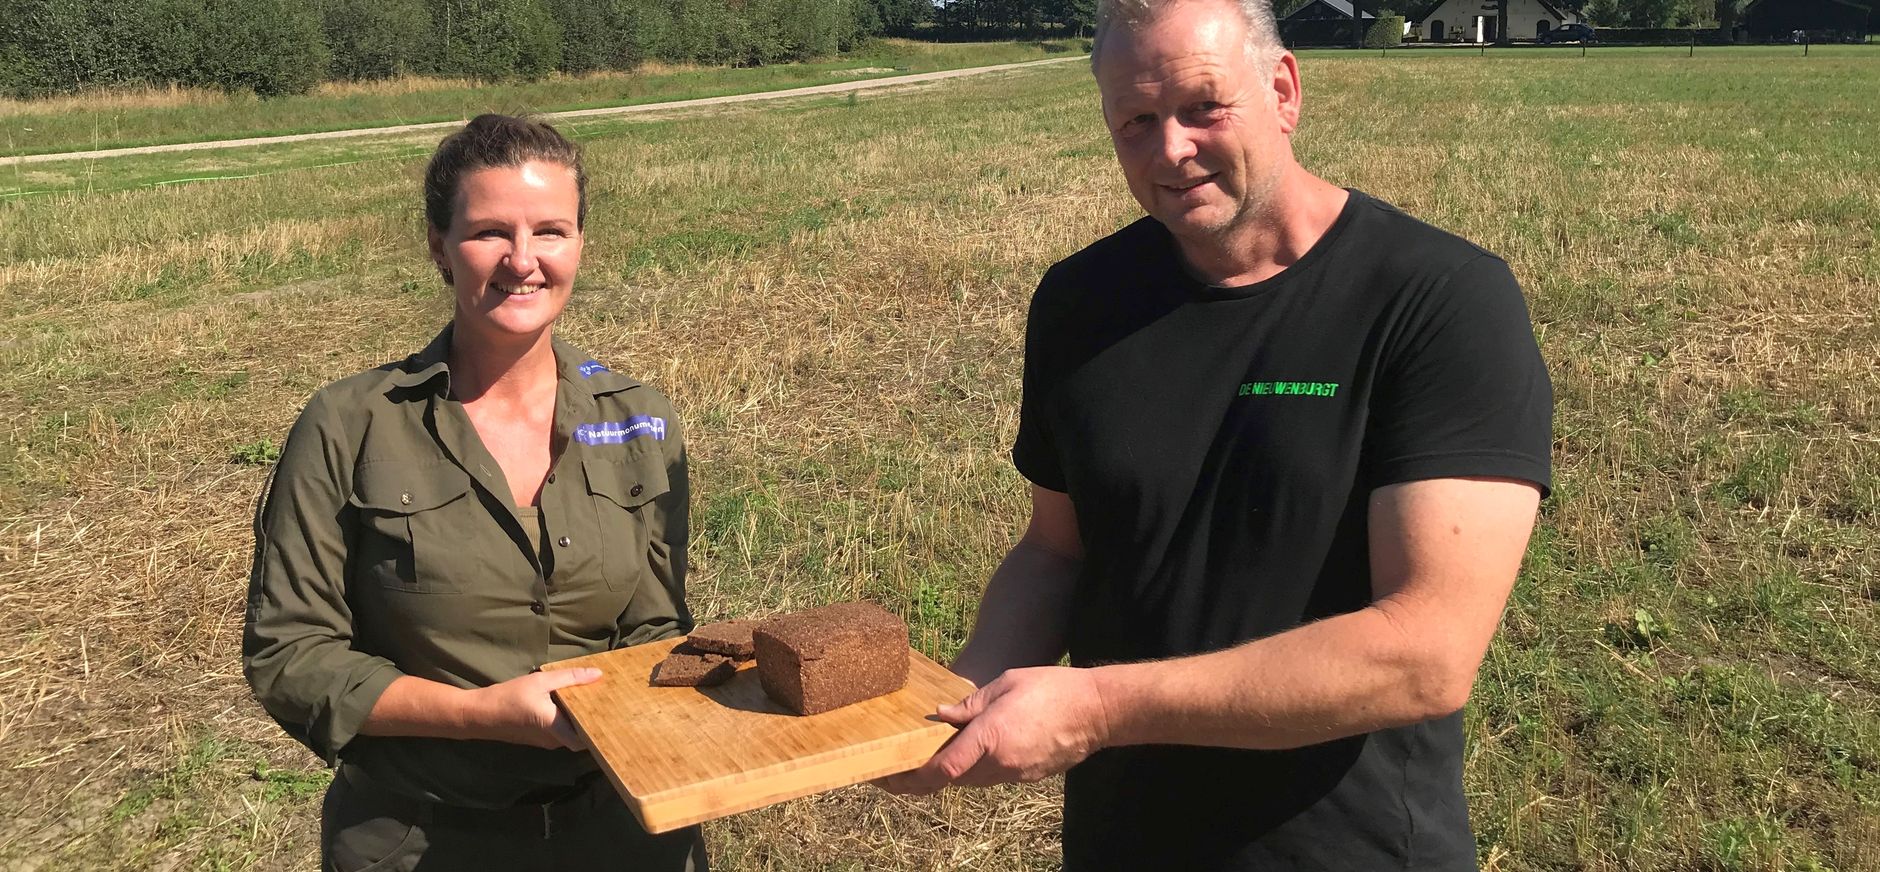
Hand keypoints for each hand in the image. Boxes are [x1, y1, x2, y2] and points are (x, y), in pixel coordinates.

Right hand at [465, 668, 601, 749]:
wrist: (479, 714)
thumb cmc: (510, 697)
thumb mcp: (541, 681)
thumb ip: (570, 678)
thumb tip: (598, 675)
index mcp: (555, 727)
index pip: (585, 741)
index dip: (599, 733)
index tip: (611, 718)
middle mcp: (552, 740)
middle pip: (579, 737)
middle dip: (591, 723)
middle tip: (606, 706)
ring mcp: (543, 742)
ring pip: (568, 735)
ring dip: (578, 722)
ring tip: (593, 702)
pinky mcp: (536, 738)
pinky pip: (557, 733)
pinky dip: (566, 722)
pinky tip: (571, 705)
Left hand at [875, 666, 1110, 794]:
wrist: (1097, 711)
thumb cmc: (1052, 688)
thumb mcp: (1005, 684)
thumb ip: (970, 704)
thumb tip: (940, 716)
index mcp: (990, 737)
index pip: (942, 769)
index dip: (913, 777)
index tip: (890, 777)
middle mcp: (1000, 763)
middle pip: (951, 778)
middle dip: (923, 778)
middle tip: (897, 771)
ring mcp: (1015, 774)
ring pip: (971, 780)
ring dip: (949, 773)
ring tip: (926, 761)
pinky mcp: (1027, 776)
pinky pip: (991, 777)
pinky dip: (974, 769)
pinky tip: (967, 754)